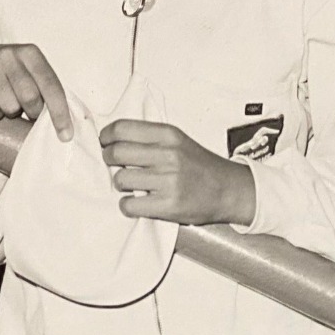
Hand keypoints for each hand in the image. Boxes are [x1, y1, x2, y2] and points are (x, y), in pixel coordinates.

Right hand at [0, 44, 71, 139]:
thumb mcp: (31, 74)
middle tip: (25, 111)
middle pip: (30, 98)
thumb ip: (47, 90)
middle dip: (32, 113)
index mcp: (30, 53)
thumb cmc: (11, 75)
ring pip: (10, 107)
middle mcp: (8, 54)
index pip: (51, 86)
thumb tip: (65, 128)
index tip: (65, 136)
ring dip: (10, 114)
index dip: (60, 113)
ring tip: (5, 102)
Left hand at [99, 119, 255, 225]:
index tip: (105, 142)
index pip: (122, 129)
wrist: (229, 189)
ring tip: (133, 185)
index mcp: (168, 135)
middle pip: (116, 153)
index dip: (106, 136)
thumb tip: (112, 139)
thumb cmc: (199, 166)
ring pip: (120, 179)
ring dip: (121, 184)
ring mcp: (168, 180)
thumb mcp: (178, 140)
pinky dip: (128, 205)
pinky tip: (138, 202)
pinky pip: (129, 205)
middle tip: (116, 165)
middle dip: (109, 160)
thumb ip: (149, 138)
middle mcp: (168, 155)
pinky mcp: (168, 205)